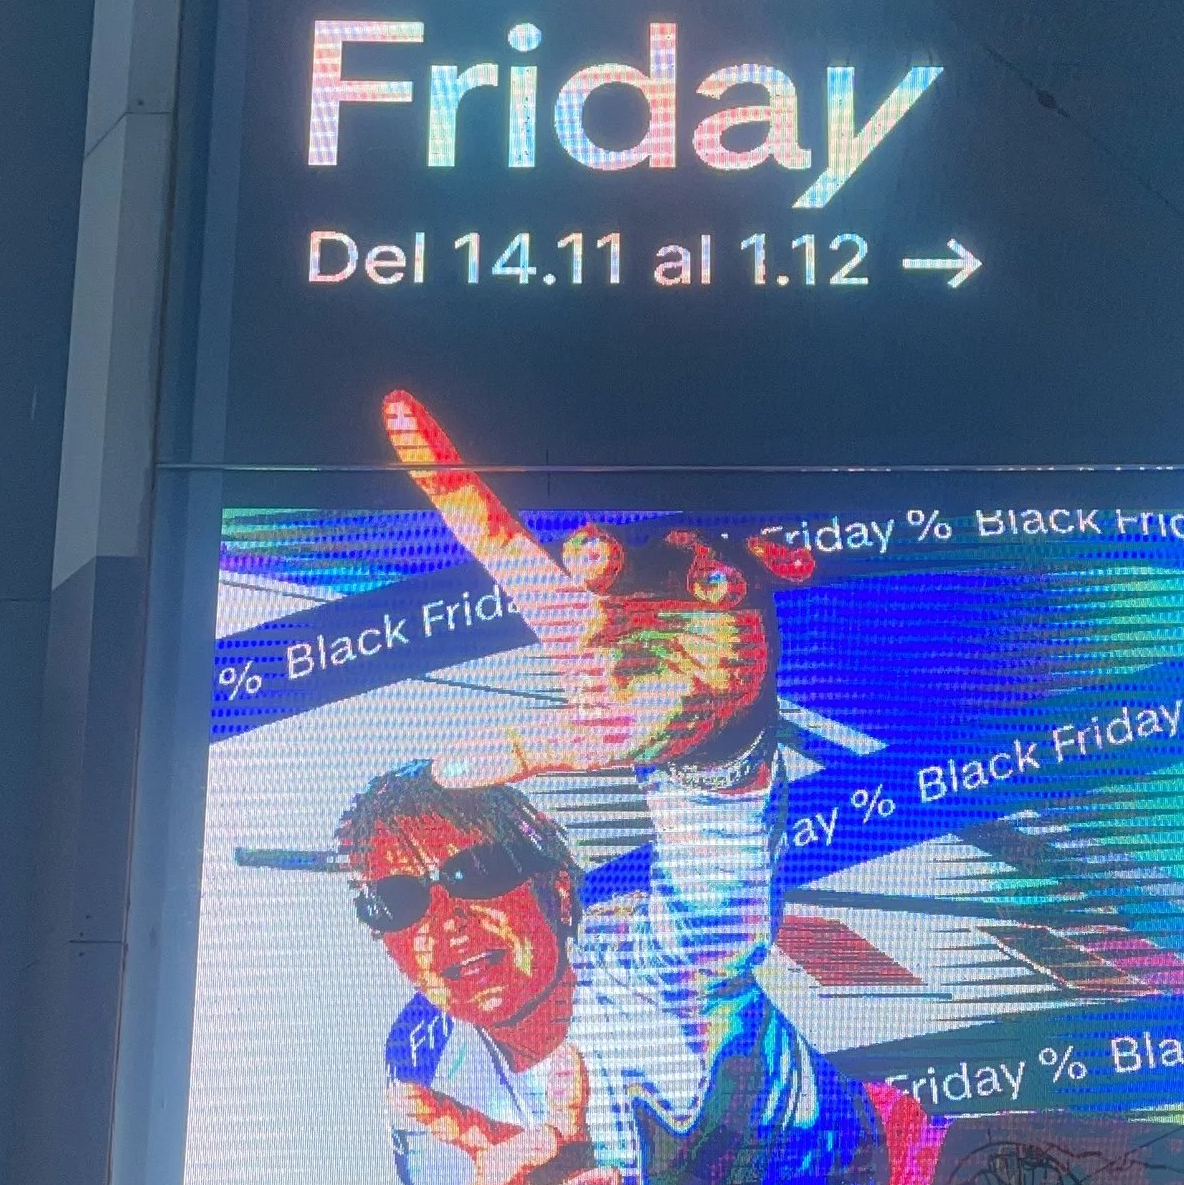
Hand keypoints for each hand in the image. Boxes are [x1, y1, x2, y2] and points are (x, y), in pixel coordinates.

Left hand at [383, 390, 773, 783]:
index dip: (447, 478)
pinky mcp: (733, 575)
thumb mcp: (585, 744)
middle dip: (598, 551)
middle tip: (594, 566)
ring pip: (676, 549)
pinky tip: (785, 569)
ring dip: (694, 568)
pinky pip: (742, 559)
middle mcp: (616, 576)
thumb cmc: (642, 716)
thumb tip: (444, 771)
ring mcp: (673, 570)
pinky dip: (756, 564)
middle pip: (596, 546)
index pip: (492, 533)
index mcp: (564, 606)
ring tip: (718, 589)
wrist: (719, 725)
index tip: (398, 414)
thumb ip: (523, 747)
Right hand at [398, 1047, 631, 1184]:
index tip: (399, 1091)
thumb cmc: (555, 1182)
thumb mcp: (566, 1139)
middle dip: (522, 1151)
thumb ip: (566, 1099)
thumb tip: (569, 1051)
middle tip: (552, 1135)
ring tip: (610, 1178)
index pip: (458, 1128)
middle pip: (493, 1170)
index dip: (431, 1111)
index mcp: (493, 1155)